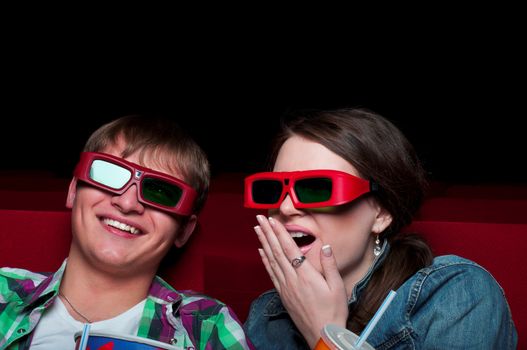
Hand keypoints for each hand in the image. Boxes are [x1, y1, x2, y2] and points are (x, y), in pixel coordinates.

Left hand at [254, 215, 348, 347]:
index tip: (272, 220)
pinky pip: (271, 273)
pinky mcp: (283, 294)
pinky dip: (265, 260)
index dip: (280, 233)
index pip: (290, 249)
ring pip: (271, 260)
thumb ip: (330, 265)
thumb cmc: (333, 311)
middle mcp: (292, 279)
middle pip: (277, 251)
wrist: (322, 334)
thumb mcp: (337, 287)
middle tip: (260, 218)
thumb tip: (326, 246)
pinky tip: (261, 252)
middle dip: (268, 233)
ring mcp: (286, 287)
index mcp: (306, 275)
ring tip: (257, 229)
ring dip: (264, 243)